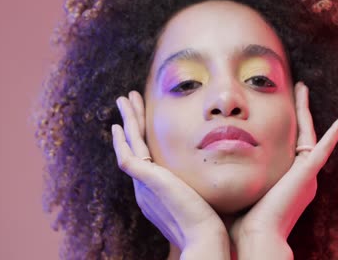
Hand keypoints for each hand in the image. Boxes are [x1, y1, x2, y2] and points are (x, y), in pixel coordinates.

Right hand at [111, 91, 229, 258]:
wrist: (205, 237)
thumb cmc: (211, 221)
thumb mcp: (203, 195)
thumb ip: (202, 182)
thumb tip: (218, 173)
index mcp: (159, 190)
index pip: (147, 156)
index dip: (143, 136)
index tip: (143, 121)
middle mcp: (146, 186)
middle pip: (135, 146)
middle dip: (133, 122)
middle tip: (128, 102)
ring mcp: (144, 184)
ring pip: (130, 144)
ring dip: (128, 120)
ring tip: (125, 99)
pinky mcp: (145, 180)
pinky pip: (128, 153)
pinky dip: (122, 138)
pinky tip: (119, 124)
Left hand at [230, 82, 337, 258]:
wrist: (254, 237)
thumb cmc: (241, 221)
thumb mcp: (238, 190)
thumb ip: (232, 174)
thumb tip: (209, 163)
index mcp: (284, 180)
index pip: (286, 145)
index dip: (283, 125)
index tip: (274, 108)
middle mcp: (299, 176)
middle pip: (299, 135)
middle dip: (297, 112)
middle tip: (296, 90)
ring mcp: (306, 174)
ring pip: (309, 133)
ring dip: (306, 111)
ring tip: (303, 89)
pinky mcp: (309, 173)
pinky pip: (326, 147)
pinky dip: (336, 133)